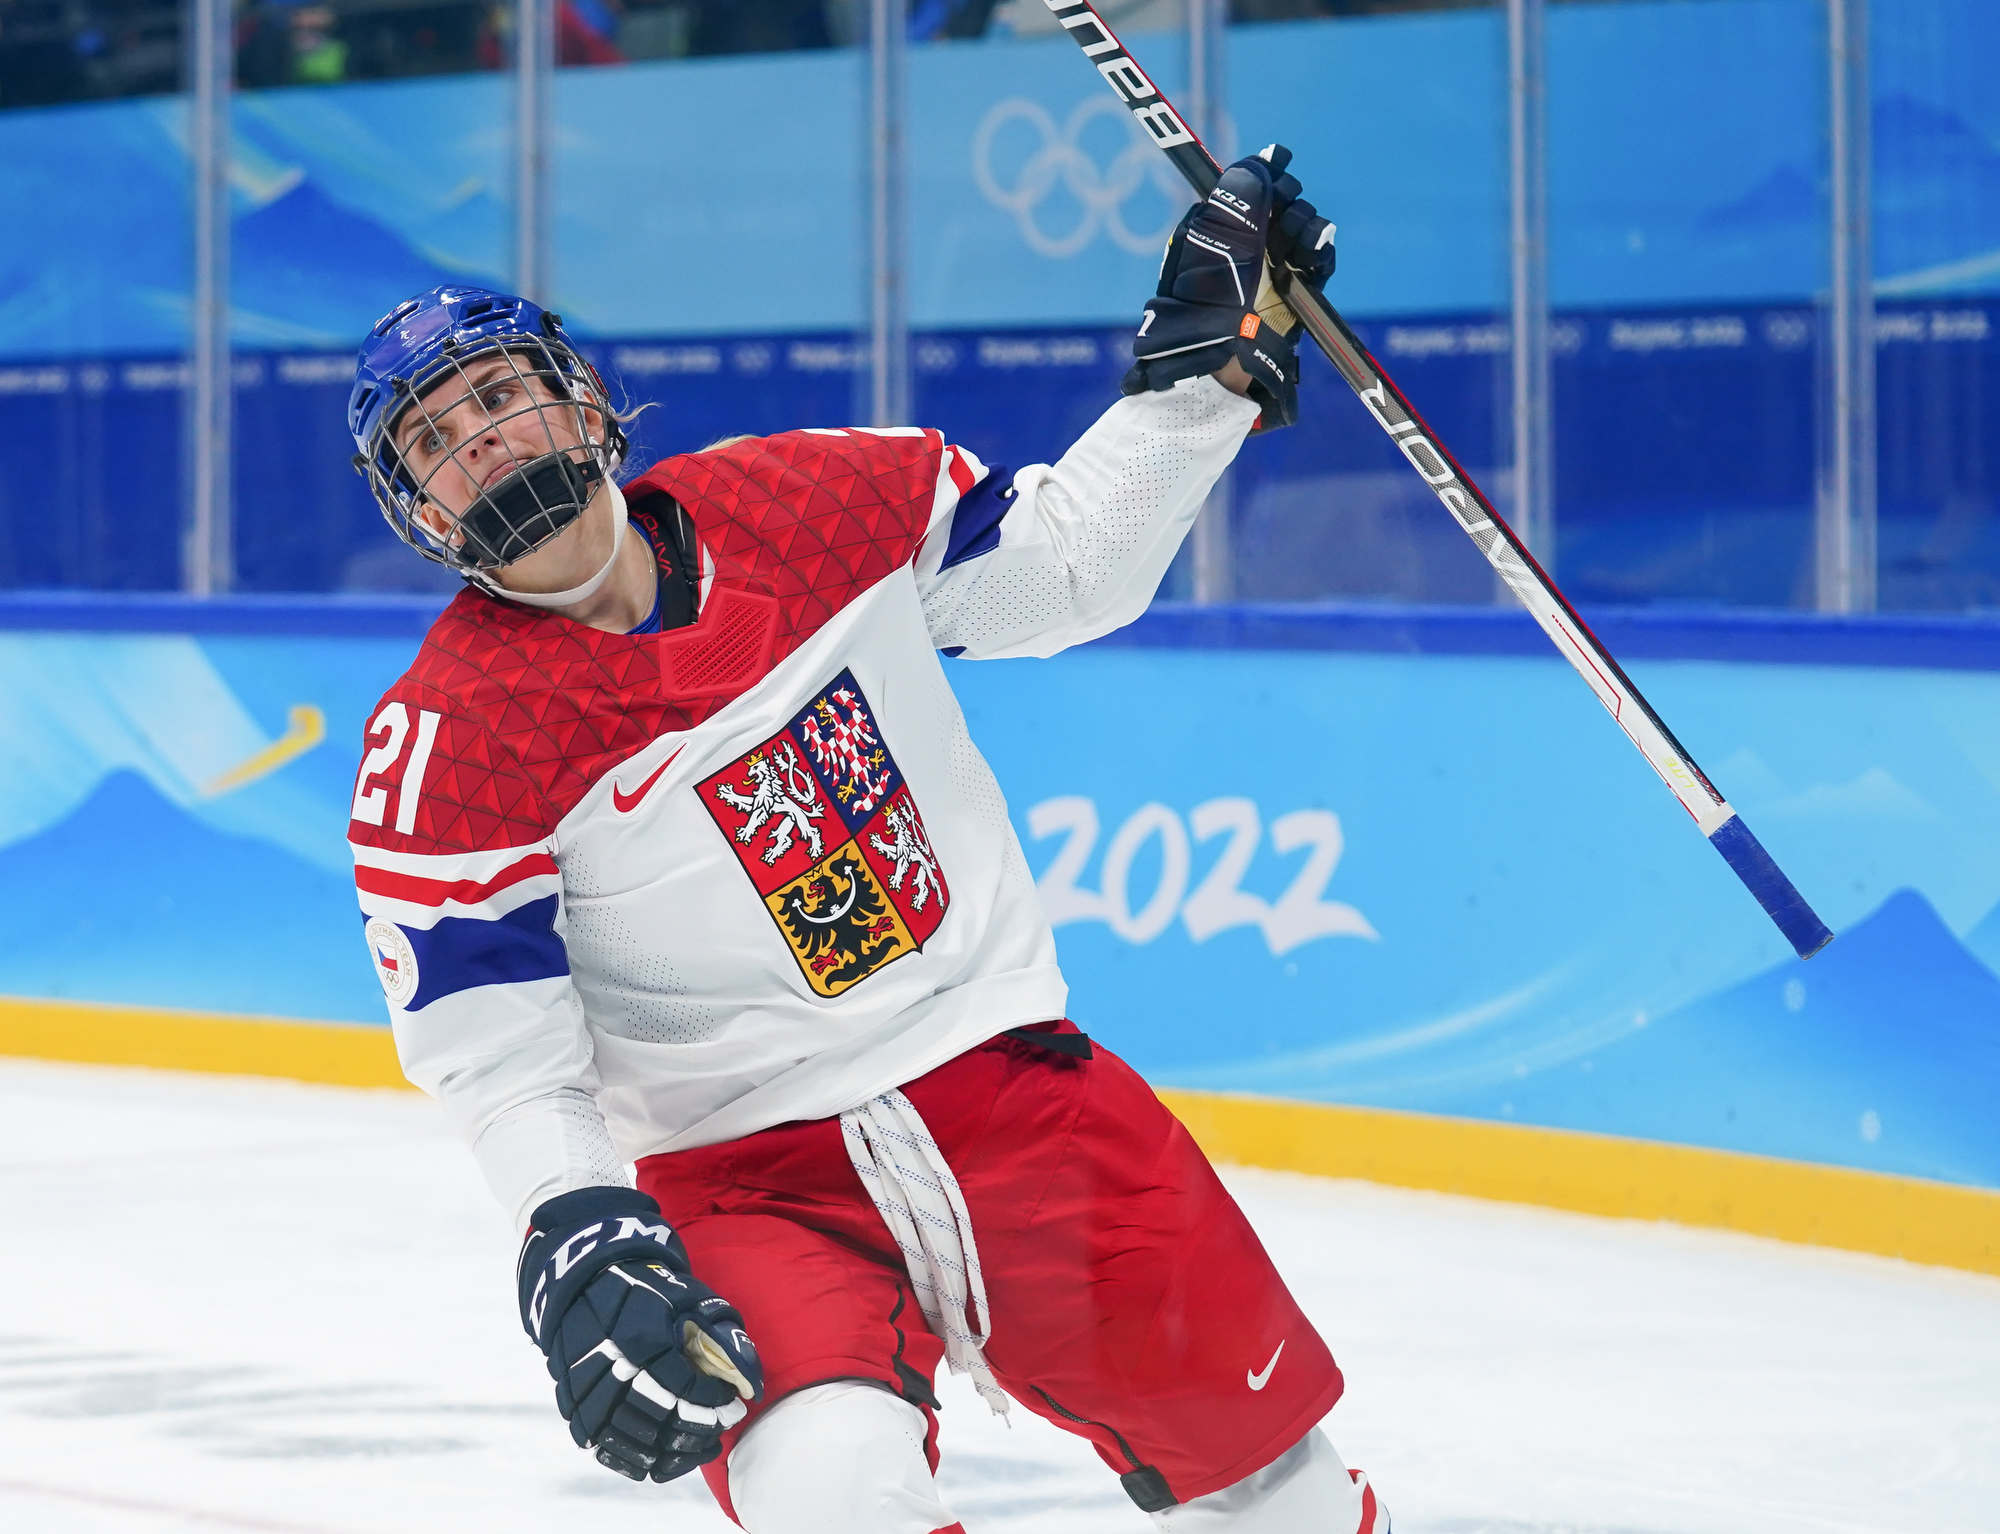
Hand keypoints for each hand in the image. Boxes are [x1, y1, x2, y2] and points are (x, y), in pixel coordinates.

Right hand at [517, 1186, 763, 1482]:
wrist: (586, 1280)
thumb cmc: (647, 1287)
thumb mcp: (690, 1297)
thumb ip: (724, 1335)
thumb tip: (751, 1382)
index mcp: (641, 1338)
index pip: (684, 1388)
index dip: (713, 1402)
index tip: (731, 1401)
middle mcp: (610, 1369)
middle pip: (661, 1421)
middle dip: (699, 1430)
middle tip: (721, 1426)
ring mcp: (586, 1392)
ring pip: (634, 1442)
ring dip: (673, 1452)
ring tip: (702, 1446)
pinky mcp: (573, 1406)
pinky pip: (605, 1449)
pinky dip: (637, 1461)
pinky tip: (663, 1457)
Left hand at [1122, 144, 1335, 429]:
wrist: (1220, 361)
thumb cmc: (1206, 302)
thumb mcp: (1216, 238)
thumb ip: (1242, 195)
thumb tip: (1268, 158)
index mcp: (1218, 228)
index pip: (1253, 187)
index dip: (1269, 177)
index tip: (1279, 172)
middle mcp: (1246, 245)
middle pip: (1283, 202)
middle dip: (1289, 203)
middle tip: (1281, 221)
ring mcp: (1272, 268)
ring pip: (1304, 228)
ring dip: (1305, 227)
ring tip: (1296, 245)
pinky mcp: (1296, 292)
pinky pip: (1319, 259)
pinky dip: (1320, 251)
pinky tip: (1311, 255)